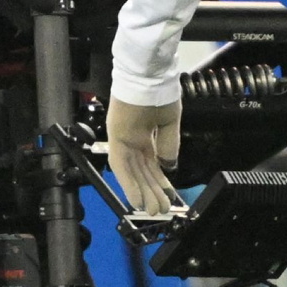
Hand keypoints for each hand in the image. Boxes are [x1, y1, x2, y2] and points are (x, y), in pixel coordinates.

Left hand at [106, 97, 181, 215]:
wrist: (148, 76)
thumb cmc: (159, 92)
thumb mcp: (169, 121)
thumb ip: (168, 145)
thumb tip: (170, 166)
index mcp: (146, 136)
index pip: (152, 165)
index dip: (159, 181)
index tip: (167, 196)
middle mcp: (133, 142)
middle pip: (143, 172)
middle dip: (152, 192)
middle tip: (160, 210)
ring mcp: (123, 141)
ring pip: (133, 173)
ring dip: (142, 192)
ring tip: (151, 210)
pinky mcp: (116, 140)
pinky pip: (122, 166)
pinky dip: (129, 183)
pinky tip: (136, 198)